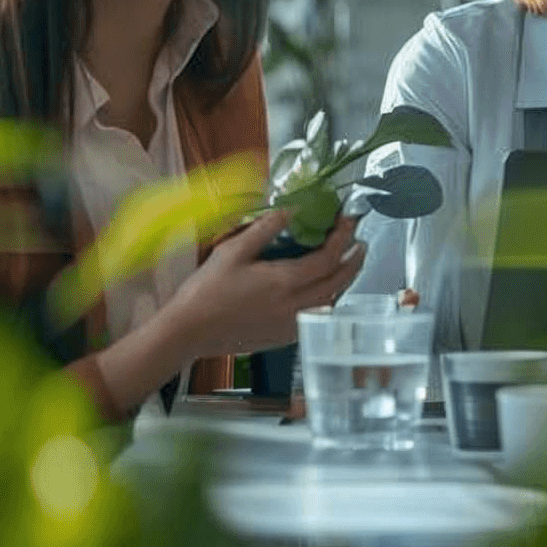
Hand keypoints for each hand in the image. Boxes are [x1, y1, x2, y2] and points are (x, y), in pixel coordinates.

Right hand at [156, 211, 366, 359]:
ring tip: (346, 263)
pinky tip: (323, 290)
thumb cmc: (205, 291)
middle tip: (360, 242)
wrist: (186, 332)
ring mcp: (292, 324)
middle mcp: (296, 305)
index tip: (347, 221)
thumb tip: (292, 209)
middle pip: (339, 281)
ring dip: (344, 281)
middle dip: (355, 260)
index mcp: (285, 282)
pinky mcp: (284, 337)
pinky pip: (318, 316)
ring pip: (332, 301)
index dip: (343, 237)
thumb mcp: (232, 252)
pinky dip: (328, 300)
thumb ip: (265, 229)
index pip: (329, 257)